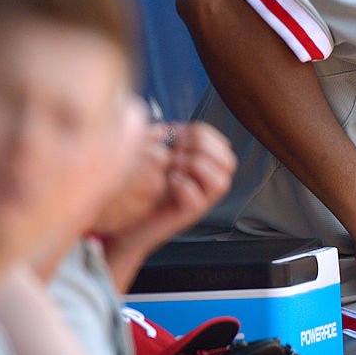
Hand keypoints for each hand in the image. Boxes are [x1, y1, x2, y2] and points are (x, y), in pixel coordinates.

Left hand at [99, 121, 236, 291]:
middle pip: (229, 161)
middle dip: (201, 147)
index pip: (223, 144)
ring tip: (174, 167)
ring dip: (196, 167)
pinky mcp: (187, 217)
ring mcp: (202, 203)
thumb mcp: (156, 160)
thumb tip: (168, 128)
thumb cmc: (141, 191)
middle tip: (176, 151)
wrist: (126, 226)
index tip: (174, 133)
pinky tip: (167, 182)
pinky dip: (181, 186)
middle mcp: (209, 186)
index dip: (201, 132)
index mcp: (207, 168)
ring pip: (221, 182)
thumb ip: (166, 142)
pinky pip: (197, 201)